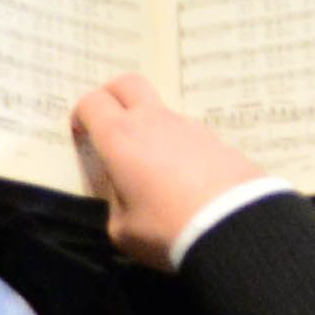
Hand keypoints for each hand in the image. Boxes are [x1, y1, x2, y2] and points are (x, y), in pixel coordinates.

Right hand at [70, 73, 263, 265]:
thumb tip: (126, 193)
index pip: (92, 102)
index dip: (81, 114)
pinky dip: (177, 146)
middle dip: (112, 96)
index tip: (82, 134)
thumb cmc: (165, 227)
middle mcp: (153, 121)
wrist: (233, 225)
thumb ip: (116, 204)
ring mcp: (189, 125)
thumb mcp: (123, 230)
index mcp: (120, 137)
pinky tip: (184, 179)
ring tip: (153, 169)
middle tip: (109, 124)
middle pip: (128, 83)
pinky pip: (187, 134)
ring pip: (161, 111)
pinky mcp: (216, 138)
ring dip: (150, 128)